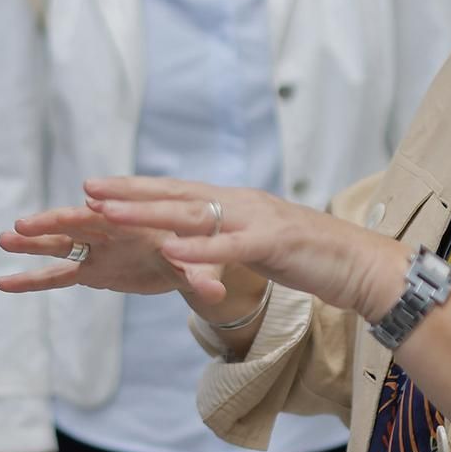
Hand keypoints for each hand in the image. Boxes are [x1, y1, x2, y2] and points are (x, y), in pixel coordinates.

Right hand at [0, 205, 227, 304]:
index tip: (82, 200)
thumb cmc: (201, 254)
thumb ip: (202, 278)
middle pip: (76, 223)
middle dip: (51, 223)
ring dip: (32, 243)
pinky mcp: (90, 272)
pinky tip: (2, 283)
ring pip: (58, 245)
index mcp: (137, 221)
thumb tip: (215, 295)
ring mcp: (96, 250)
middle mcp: (110, 231)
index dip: (100, 209)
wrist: (192, 258)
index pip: (115, 213)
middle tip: (23, 225)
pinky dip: (30, 281)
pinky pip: (56, 277)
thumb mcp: (205, 266)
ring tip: (2, 239)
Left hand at [81, 177, 410, 318]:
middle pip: (176, 194)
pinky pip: (232, 248)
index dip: (136, 188)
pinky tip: (172, 251)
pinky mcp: (276, 243)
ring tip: (113, 212)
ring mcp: (258, 220)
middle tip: (88, 189)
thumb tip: (199, 242)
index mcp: (236, 204)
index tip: (97, 187)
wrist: (363, 264)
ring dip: (150, 212)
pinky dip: (200, 250)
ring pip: (194, 214)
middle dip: (129, 193)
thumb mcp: (260, 246)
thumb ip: (228, 239)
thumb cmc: (312, 259)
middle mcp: (242, 203)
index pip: (178, 191)